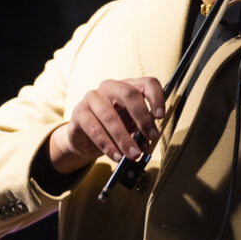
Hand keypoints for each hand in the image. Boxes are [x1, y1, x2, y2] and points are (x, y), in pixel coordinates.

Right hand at [48, 77, 165, 173]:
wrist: (85, 138)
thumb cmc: (113, 129)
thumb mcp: (131, 128)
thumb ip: (140, 131)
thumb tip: (146, 142)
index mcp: (128, 86)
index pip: (147, 83)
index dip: (156, 97)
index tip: (160, 116)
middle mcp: (110, 87)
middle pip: (129, 94)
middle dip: (142, 117)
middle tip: (151, 136)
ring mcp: (92, 97)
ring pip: (110, 116)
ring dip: (124, 138)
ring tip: (133, 155)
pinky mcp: (79, 112)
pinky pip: (94, 129)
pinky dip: (107, 145)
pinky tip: (117, 156)